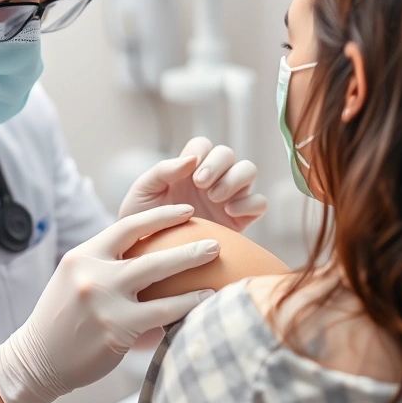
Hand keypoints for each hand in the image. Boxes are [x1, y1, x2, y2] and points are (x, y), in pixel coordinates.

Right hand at [0, 205, 218, 402]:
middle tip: (215, 241)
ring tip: (217, 265)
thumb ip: (105, 264)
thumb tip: (148, 253)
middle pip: (150, 249)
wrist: (36, 359)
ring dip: (192, 265)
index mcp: (83, 254)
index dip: (161, 217)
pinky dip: (187, 304)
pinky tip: (206, 301)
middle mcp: (92, 272)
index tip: (186, 213)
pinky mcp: (116, 327)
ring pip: (159, 276)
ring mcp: (104, 299)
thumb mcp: (76, 279)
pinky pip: (162, 312)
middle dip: (187, 243)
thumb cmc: (63, 319)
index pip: (127, 226)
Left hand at [119, 137, 267, 231]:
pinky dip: (249, 203)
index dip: (201, 152)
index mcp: (188, 169)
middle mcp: (212, 179)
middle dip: (217, 164)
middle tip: (200, 185)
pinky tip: (229, 212)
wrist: (149, 257)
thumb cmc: (143, 221)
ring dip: (233, 180)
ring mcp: (228, 198)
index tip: (189, 173)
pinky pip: (259, 203)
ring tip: (214, 198)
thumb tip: (192, 159)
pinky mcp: (240, 219)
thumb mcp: (144, 191)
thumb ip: (163, 170)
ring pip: (248, 171)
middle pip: (228, 153)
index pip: (203, 145)